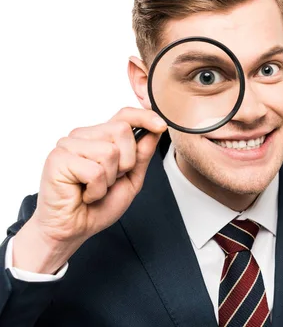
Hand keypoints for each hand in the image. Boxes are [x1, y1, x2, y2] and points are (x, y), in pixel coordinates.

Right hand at [12, 107, 166, 272]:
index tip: (161, 126)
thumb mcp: (131, 178)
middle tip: (110, 180)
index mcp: (100, 137)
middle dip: (126, 162)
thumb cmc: (98, 205)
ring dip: (109, 178)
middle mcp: (83, 136)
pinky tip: (84, 194)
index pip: (124, 115)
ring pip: (110, 151)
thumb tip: (155, 131)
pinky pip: (95, 171)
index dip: (144, 116)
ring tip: (95, 188)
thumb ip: (142, 154)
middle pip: (122, 130)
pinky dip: (96, 190)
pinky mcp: (58, 159)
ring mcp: (68, 145)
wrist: (74, 229)